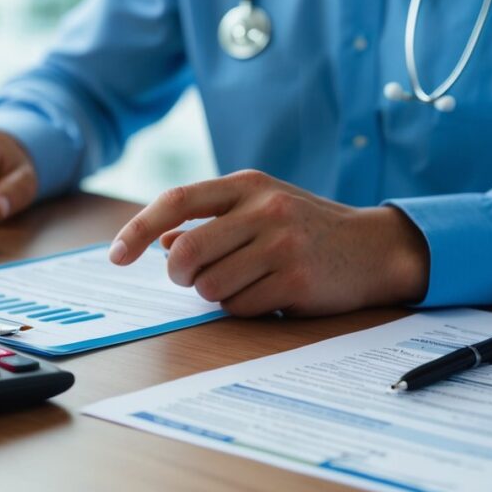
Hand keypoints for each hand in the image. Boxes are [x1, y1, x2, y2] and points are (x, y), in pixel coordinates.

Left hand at [108, 170, 429, 316]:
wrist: (375, 248)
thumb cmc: (305, 227)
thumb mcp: (259, 209)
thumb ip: (209, 220)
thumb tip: (160, 240)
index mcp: (247, 185)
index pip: (177, 200)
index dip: (137, 228)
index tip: (116, 256)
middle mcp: (264, 209)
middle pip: (186, 253)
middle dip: (181, 274)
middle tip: (196, 276)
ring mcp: (282, 244)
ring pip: (210, 286)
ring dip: (217, 293)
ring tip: (248, 280)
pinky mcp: (296, 281)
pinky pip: (239, 307)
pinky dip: (244, 307)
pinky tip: (271, 292)